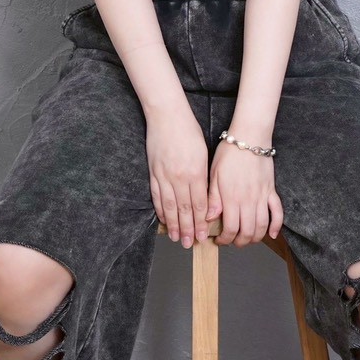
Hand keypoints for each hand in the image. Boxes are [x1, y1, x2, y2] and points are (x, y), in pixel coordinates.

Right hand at [146, 108, 210, 247]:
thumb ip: (203, 176)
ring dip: (173, 224)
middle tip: (189, 244)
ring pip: (169, 206)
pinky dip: (160, 210)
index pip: (199, 205)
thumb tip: (205, 196)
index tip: (203, 235)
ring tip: (176, 238)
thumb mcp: (203, 154)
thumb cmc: (188, 131)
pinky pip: (156, 196)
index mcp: (195, 173)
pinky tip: (163, 220)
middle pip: (184, 210)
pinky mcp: (153, 172)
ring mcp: (164, 176)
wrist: (167, 115)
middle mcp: (179, 178)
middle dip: (187, 229)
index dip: (201, 223)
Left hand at [208, 134, 284, 246]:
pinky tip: (271, 234)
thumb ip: (213, 198)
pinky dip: (276, 225)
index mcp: (231, 198)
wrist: (250, 137)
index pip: (230, 228)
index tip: (219, 240)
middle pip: (247, 232)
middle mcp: (248, 200)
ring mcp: (262, 197)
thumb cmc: (229, 153)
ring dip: (255, 238)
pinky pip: (277, 212)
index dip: (224, 239)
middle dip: (239, 242)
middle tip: (232, 241)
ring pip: (262, 226)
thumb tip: (209, 218)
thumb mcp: (214, 174)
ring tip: (247, 239)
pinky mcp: (271, 191)